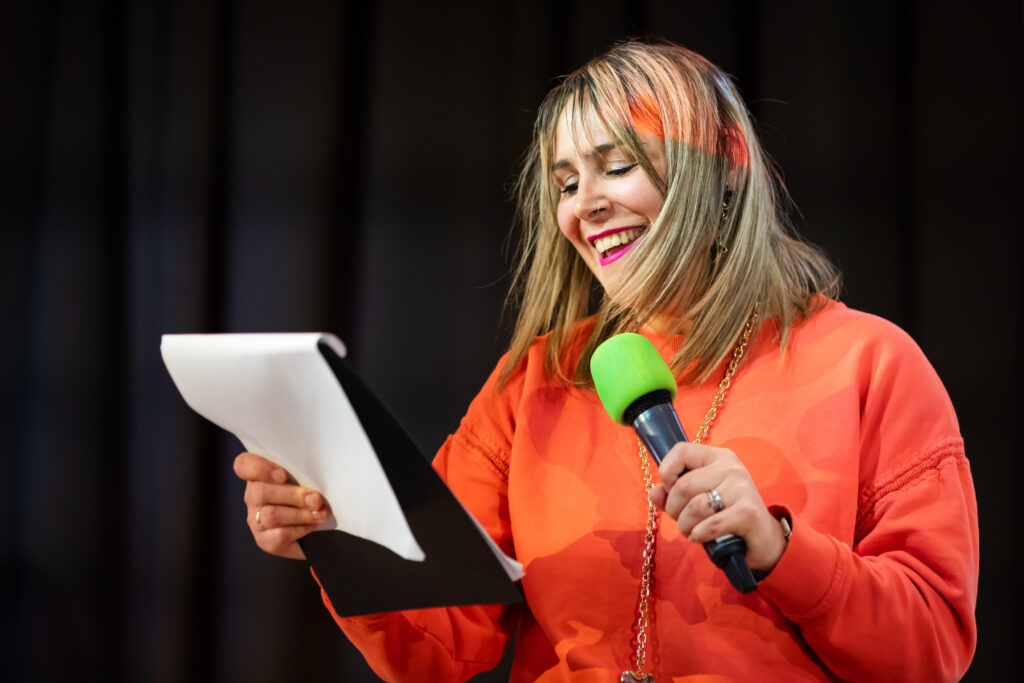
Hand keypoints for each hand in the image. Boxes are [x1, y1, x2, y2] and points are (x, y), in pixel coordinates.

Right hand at [233, 451, 331, 559]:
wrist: (317, 530)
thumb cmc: (310, 497)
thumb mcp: (308, 480)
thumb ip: (306, 478)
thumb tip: (314, 496)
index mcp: (261, 474)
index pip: (243, 465)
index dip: (259, 468)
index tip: (282, 475)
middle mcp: (253, 496)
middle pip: (260, 492)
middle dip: (293, 495)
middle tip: (316, 499)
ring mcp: (256, 519)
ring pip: (271, 515)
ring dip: (301, 514)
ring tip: (319, 513)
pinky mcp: (264, 540)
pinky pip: (280, 535)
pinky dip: (301, 529)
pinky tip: (312, 525)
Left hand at [648, 442, 787, 571]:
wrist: (763, 537)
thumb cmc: (725, 514)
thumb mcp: (696, 499)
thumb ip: (672, 494)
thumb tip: (653, 493)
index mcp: (717, 457)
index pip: (681, 451)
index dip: (667, 472)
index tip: (670, 491)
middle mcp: (730, 467)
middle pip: (683, 485)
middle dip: (673, 509)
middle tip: (681, 520)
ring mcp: (741, 488)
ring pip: (695, 507)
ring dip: (685, 525)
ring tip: (691, 530)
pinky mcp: (748, 512)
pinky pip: (710, 524)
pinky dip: (698, 535)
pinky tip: (700, 537)